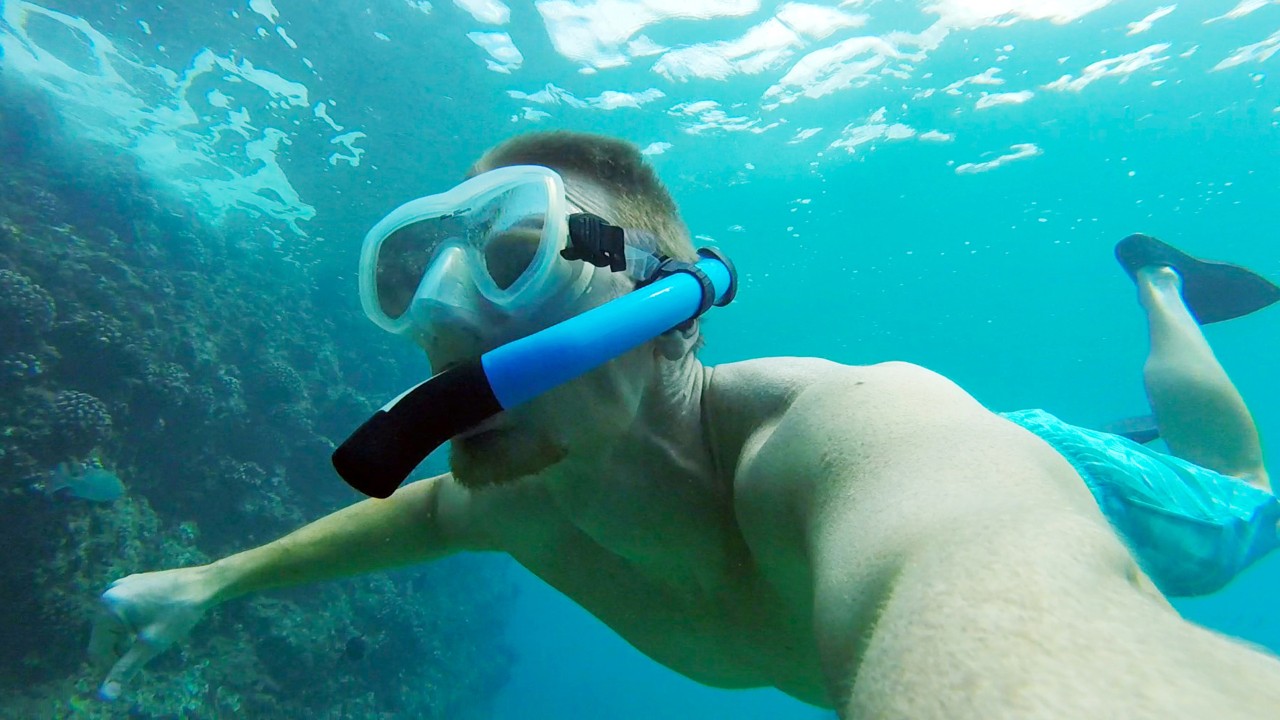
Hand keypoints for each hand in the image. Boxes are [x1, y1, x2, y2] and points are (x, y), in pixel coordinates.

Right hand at [88, 566, 220, 700]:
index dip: (112, 665)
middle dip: (121, 649)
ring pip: (114, 625)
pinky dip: (132, 623)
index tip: (135, 670)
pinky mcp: (132, 584)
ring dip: (127, 637)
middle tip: (148, 651)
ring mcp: (121, 586)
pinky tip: (152, 624)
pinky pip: (123, 611)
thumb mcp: (151, 644)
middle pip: (104, 636)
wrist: (204, 584)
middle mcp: (109, 593)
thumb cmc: (179, 613)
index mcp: (108, 607)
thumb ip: (125, 668)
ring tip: (152, 638)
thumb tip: (106, 695)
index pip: (97, 649)